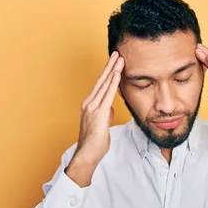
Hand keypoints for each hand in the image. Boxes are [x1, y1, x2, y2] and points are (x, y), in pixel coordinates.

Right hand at [66, 52, 123, 183]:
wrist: (87, 153)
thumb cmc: (95, 143)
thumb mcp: (102, 125)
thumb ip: (105, 114)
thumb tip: (110, 108)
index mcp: (90, 105)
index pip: (100, 86)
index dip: (107, 73)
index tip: (114, 63)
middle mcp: (89, 103)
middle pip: (101, 80)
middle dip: (110, 66)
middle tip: (117, 53)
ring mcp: (93, 107)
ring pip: (104, 84)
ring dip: (113, 70)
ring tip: (120, 58)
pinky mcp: (98, 112)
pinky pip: (107, 94)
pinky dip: (113, 82)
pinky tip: (117, 73)